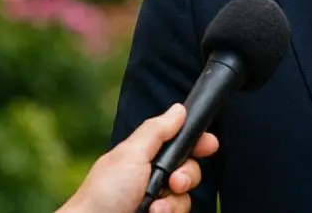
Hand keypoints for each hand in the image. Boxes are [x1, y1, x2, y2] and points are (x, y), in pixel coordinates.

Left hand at [58, 103, 218, 212]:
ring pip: (187, 195)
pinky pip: (182, 212)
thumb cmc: (103, 195)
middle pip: (190, 168)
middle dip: (187, 174)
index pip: (180, 143)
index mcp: (145, 156)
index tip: (208, 145)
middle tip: (175, 181)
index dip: (198, 142)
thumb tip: (179, 109)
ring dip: (175, 200)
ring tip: (156, 207)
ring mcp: (157, 201)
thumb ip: (157, 131)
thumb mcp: (130, 154)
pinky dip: (170, 212)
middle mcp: (153, 178)